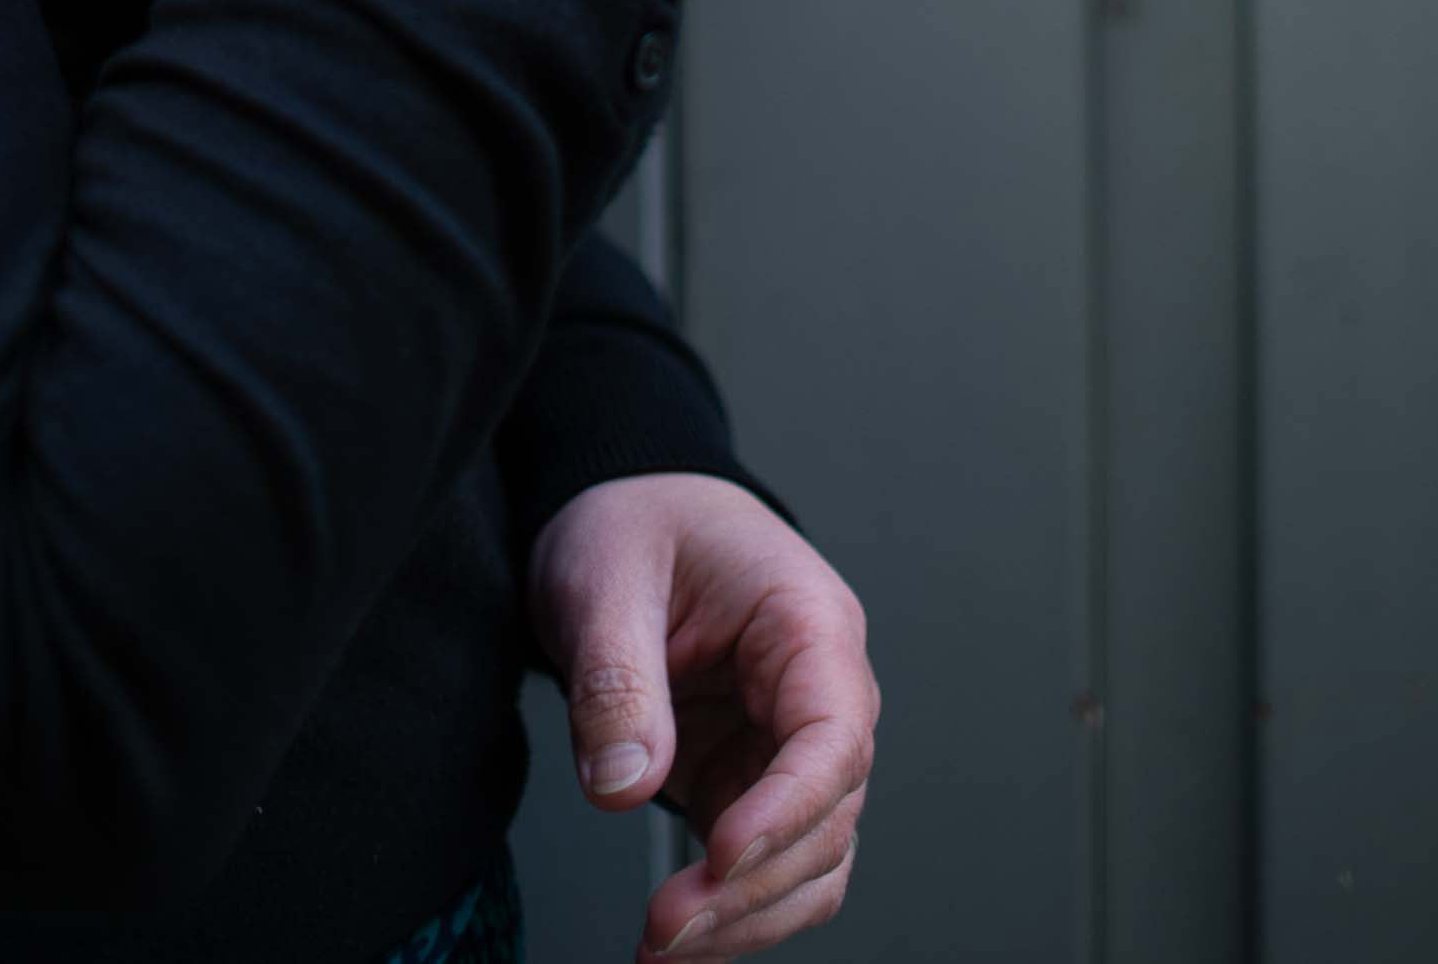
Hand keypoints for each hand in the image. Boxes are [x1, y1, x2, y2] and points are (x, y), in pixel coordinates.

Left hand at [527, 471, 876, 955]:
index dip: (787, 808)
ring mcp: (789, 746)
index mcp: (807, 621)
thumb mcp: (605, 576)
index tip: (723, 854)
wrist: (623, 516)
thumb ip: (616, 678)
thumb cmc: (635, 523)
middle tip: (667, 926)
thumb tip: (626, 784)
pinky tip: (679, 935)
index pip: (832, 734)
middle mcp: (821, 691)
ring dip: (746, 915)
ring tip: (663, 944)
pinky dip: (732, 909)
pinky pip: (767, 867)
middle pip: (826, 816)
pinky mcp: (751, 782)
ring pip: (810, 860)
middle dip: (752, 885)